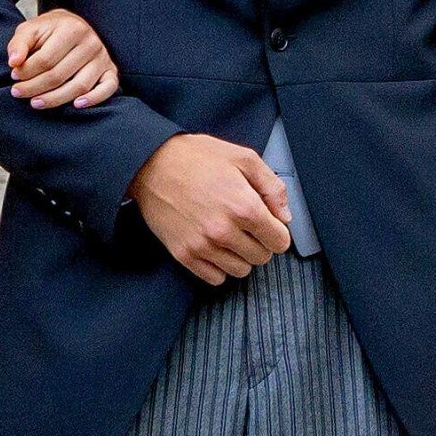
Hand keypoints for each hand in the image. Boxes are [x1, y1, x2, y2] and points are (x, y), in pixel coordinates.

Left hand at [7, 8, 118, 109]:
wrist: (71, 26)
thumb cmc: (48, 31)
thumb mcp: (30, 30)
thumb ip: (19, 44)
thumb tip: (14, 62)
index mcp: (72, 29)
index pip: (46, 59)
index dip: (26, 71)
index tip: (13, 76)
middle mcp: (91, 42)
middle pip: (60, 75)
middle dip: (35, 87)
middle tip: (17, 92)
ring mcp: (103, 57)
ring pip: (80, 86)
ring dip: (56, 99)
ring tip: (35, 103)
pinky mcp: (111, 70)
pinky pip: (108, 88)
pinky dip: (94, 99)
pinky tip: (76, 105)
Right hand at [127, 132, 291, 285]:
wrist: (150, 163)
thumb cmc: (195, 157)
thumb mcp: (243, 157)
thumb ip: (272, 187)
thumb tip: (285, 216)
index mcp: (244, 206)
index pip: (280, 242)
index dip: (277, 231)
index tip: (268, 224)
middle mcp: (224, 231)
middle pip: (262, 257)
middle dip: (260, 242)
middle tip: (246, 225)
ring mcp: (202, 245)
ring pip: (241, 270)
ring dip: (240, 256)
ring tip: (229, 235)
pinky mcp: (184, 254)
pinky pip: (215, 278)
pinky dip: (219, 266)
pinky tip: (214, 246)